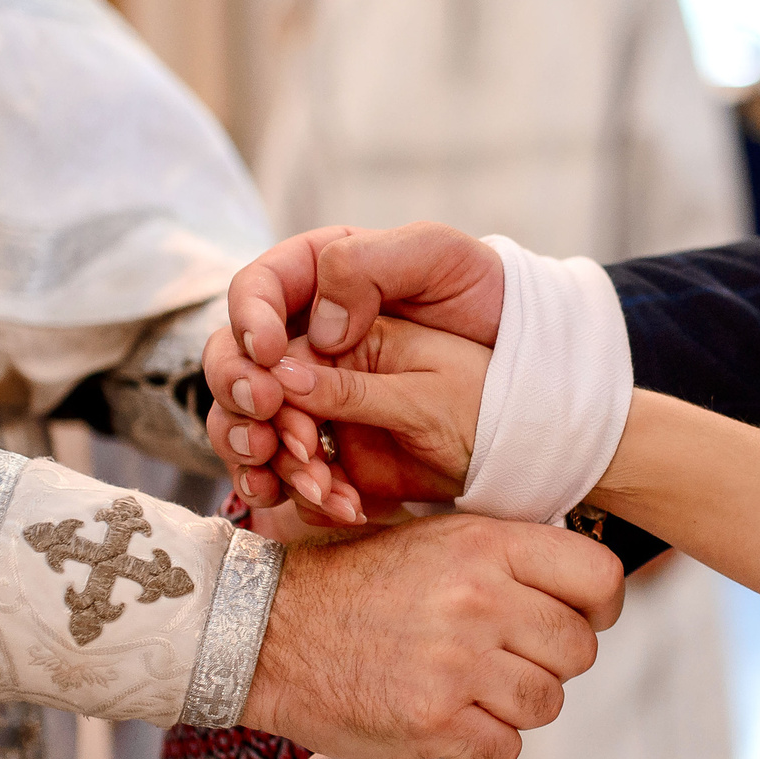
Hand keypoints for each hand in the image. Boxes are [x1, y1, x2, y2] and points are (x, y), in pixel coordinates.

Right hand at [204, 224, 506, 507]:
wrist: (527, 363)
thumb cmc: (483, 294)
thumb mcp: (437, 257)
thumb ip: (367, 269)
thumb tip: (317, 327)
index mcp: (317, 278)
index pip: (255, 291)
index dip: (250, 320)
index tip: (269, 350)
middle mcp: (300, 338)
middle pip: (232, 362)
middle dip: (239, 389)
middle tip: (266, 410)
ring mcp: (309, 396)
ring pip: (247, 424)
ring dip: (255, 449)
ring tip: (298, 468)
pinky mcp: (327, 446)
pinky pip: (287, 472)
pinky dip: (295, 490)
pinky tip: (330, 501)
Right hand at [241, 514, 623, 758]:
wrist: (264, 630)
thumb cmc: (349, 582)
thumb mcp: (432, 538)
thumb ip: (504, 555)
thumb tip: (575, 587)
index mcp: (485, 545)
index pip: (598, 579)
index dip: (599, 606)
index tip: (579, 618)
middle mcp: (479, 601)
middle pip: (578, 650)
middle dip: (552, 662)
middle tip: (506, 660)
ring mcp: (457, 666)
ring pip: (547, 704)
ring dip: (516, 705)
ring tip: (469, 688)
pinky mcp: (432, 724)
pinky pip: (505, 749)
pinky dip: (484, 743)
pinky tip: (449, 720)